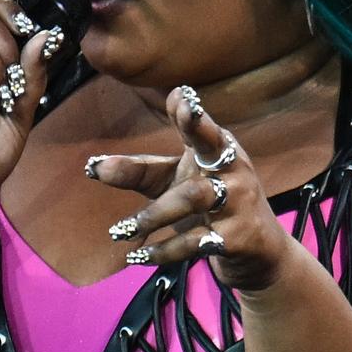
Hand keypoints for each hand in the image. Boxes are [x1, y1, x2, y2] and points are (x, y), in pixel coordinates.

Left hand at [90, 86, 293, 291]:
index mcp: (219, 150)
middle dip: (198, 128)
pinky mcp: (238, 237)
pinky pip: (196, 242)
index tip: (180, 94)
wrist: (260, 252)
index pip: (204, 127)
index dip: (191, 112)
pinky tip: (138, 257)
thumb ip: (138, 172)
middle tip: (186, 111)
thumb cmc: (211, 207)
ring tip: (120, 230)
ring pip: (194, 197)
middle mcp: (234, 170)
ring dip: (154, 214)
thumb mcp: (175, 184)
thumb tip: (91, 166)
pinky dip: (164, 250)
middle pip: (212, 147)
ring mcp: (239, 202)